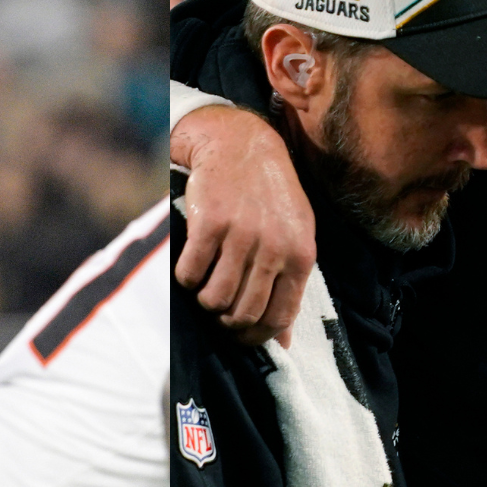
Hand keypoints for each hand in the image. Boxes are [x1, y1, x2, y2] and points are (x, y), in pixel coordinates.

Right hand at [172, 105, 314, 346]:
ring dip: (204, 301)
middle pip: (243, 313)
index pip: (279, 317)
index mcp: (300, 255)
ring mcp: (242, 234)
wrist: (240, 144)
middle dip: (225, 321)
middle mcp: (274, 247)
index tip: (239, 334)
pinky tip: (191, 264)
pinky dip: (185, 278)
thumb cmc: (269, 195)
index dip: (255, 336)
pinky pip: (190, 274)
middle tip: (217, 309)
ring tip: (204, 285)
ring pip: (215, 299)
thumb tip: (284, 342)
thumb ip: (290, 286)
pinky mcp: (210, 223)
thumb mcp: (294, 236)